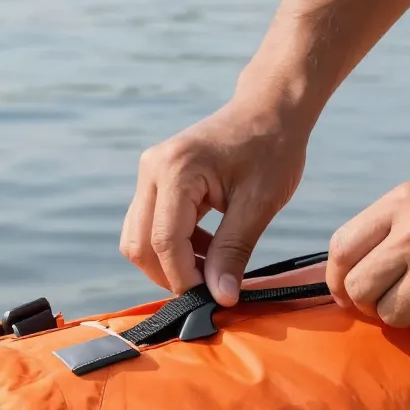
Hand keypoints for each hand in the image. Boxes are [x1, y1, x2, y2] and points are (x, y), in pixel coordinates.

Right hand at [121, 94, 308, 305]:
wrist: (269, 109)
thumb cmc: (271, 148)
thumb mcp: (259, 203)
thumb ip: (234, 251)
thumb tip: (220, 298)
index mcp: (176, 170)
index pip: (164, 242)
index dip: (185, 279)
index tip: (214, 300)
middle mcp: (152, 169)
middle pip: (139, 244)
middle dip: (170, 275)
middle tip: (210, 290)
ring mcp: (149, 172)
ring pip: (138, 237)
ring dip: (169, 262)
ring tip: (212, 269)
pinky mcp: (155, 179)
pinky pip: (150, 224)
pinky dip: (173, 246)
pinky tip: (208, 249)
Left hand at [326, 174, 409, 337]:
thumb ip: (395, 224)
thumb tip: (353, 266)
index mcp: (403, 202)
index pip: (341, 247)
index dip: (336, 277)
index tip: (346, 292)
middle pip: (358, 286)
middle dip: (370, 302)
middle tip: (393, 301)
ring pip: (390, 314)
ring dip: (409, 316)